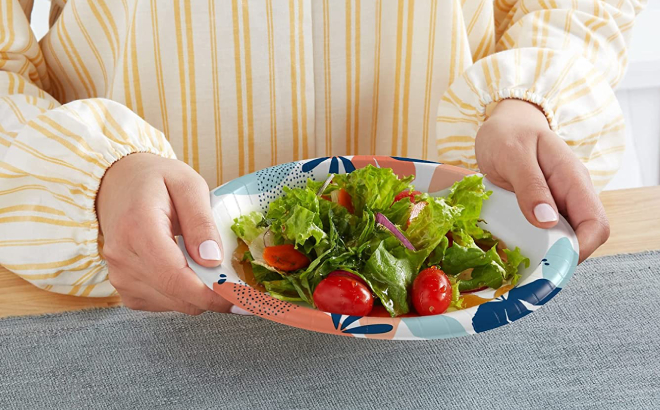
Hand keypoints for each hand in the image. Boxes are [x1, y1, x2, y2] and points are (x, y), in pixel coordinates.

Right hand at [97, 153, 231, 313]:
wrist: (118, 184)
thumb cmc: (154, 180)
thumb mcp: (188, 185)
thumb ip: (201, 222)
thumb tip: (213, 259)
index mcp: (138, 229)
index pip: (175, 277)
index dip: (212, 293)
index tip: (241, 297)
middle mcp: (124, 258)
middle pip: (179, 295)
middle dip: (214, 293)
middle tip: (237, 278)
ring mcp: (121, 276)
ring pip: (176, 304)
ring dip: (199, 292)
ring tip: (206, 262)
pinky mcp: (125, 288)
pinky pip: (165, 303)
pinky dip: (184, 293)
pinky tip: (186, 267)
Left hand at [475, 99, 609, 262]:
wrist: (502, 125)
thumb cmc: (507, 134)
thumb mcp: (513, 155)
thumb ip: (530, 186)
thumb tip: (546, 221)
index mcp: (572, 179)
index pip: (595, 224)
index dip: (580, 248)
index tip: (553, 262)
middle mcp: (570, 194)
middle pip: (582, 237)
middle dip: (560, 255)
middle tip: (529, 266)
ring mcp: (557, 203)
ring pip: (563, 239)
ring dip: (544, 252)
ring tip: (518, 260)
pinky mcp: (542, 209)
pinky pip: (544, 233)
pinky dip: (531, 244)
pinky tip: (512, 248)